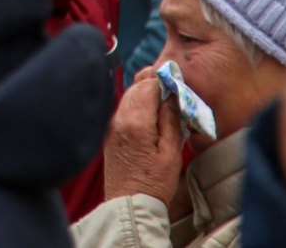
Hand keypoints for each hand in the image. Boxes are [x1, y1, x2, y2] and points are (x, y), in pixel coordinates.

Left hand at [103, 71, 184, 204]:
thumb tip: (172, 94)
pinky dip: (136, 105)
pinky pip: (123, 109)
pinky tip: (149, 115)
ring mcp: (111, 126)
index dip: (163, 81)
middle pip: (136, 87)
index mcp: (136, 122)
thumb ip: (171, 120)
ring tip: (162, 101)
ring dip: (144, 93)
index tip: (177, 83)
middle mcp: (119, 120)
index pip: (148, 85)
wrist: (129, 205)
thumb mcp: (172, 153)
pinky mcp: (109, 134)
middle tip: (171, 88)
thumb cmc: (154, 183)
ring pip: (128, 96)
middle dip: (153, 84)